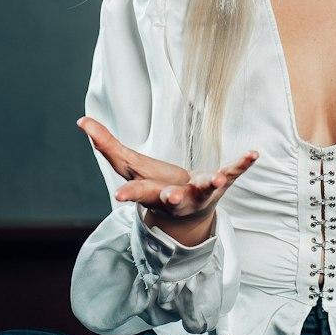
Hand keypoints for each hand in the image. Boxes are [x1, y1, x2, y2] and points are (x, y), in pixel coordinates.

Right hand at [77, 116, 258, 245]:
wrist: (189, 214)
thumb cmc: (155, 185)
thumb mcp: (130, 168)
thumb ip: (107, 145)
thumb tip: (81, 121)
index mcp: (152, 193)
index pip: (138, 194)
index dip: (129, 195)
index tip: (118, 197)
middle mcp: (177, 197)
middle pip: (172, 198)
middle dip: (171, 197)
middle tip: (169, 196)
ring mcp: (201, 192)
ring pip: (205, 189)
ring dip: (211, 183)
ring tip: (218, 177)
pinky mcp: (221, 183)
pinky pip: (234, 173)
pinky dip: (243, 164)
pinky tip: (254, 153)